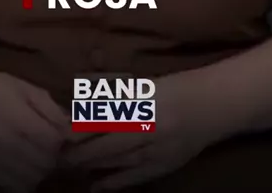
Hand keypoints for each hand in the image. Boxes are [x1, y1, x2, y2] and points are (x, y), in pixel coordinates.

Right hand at [0, 59, 69, 191]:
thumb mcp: (26, 88)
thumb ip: (50, 108)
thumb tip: (71, 126)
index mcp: (19, 120)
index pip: (53, 140)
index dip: (65, 137)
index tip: (67, 130)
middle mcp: (8, 145)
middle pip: (46, 161)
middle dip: (56, 153)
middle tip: (55, 141)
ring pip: (35, 177)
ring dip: (44, 167)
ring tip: (42, 151)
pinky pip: (18, 185)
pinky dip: (29, 178)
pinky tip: (28, 163)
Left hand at [63, 71, 208, 189]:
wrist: (213, 105)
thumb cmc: (177, 88)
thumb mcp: (146, 87)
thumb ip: (119, 98)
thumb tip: (86, 108)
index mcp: (144, 101)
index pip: (105, 117)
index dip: (82, 127)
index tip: (60, 132)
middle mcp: (149, 125)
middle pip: (108, 142)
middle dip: (81, 151)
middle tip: (58, 156)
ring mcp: (159, 148)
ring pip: (119, 160)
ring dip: (93, 165)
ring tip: (71, 168)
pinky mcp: (166, 164)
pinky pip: (136, 176)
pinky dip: (115, 182)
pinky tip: (97, 187)